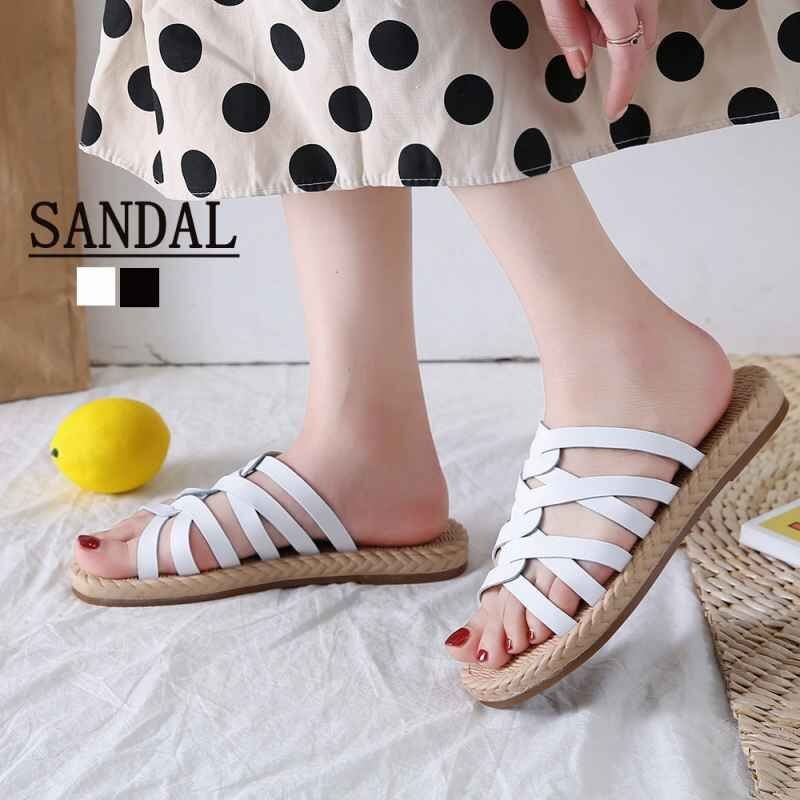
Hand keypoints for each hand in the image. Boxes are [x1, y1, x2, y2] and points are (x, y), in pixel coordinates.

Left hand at [539, 0, 658, 120]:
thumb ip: (566, 26)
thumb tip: (580, 65)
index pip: (628, 57)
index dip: (622, 89)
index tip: (614, 111)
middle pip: (643, 38)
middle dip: (618, 51)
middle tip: (583, 38)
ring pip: (645, 18)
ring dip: (620, 26)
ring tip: (585, 4)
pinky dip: (624, 7)